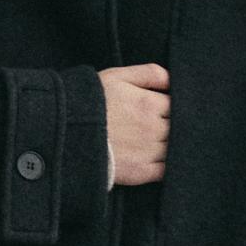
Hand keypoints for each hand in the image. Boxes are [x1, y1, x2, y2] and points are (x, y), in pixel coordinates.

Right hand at [100, 61, 169, 184]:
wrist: (65, 135)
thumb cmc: (89, 102)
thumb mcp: (116, 77)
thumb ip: (149, 73)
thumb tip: (173, 79)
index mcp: (150, 104)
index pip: (178, 105)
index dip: (176, 107)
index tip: (167, 109)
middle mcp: (154, 129)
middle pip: (180, 128)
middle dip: (176, 126)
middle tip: (164, 126)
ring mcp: (149, 152)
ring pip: (176, 149)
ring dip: (175, 146)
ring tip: (160, 142)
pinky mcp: (141, 172)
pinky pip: (167, 171)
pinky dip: (170, 166)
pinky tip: (162, 160)